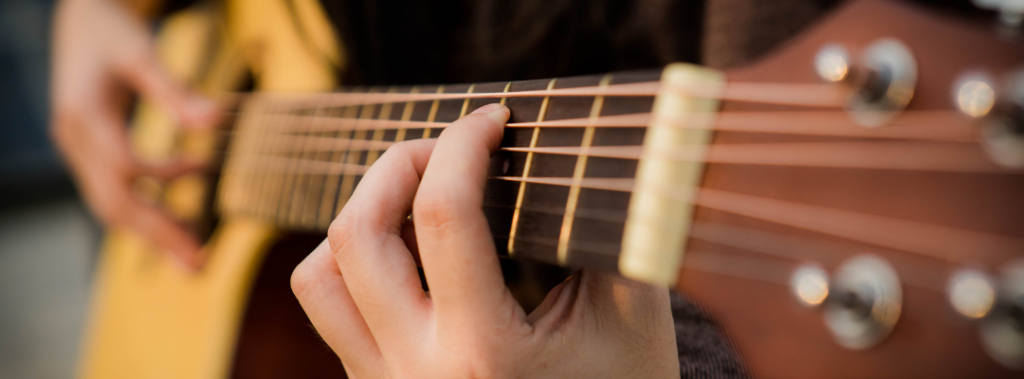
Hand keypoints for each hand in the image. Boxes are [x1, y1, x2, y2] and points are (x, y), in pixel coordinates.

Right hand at [50, 0, 218, 268]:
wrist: (79, 19)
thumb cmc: (112, 31)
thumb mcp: (142, 53)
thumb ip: (175, 90)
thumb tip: (215, 121)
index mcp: (84, 115)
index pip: (123, 165)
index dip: (164, 177)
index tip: (203, 172)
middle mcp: (73, 140)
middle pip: (113, 201)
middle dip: (157, 234)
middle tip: (199, 263)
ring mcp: (76, 151)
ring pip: (110, 205)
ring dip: (152, 232)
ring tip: (194, 254)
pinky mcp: (87, 154)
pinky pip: (113, 193)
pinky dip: (146, 209)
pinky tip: (180, 216)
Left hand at [291, 103, 679, 377]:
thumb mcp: (628, 316)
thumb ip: (603, 234)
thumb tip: (576, 152)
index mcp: (482, 353)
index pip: (445, 216)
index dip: (463, 144)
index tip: (493, 121)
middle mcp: (415, 372)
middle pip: (357, 235)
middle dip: (398, 164)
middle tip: (448, 147)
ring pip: (318, 276)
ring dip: (360, 217)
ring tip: (414, 198)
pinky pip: (330, 311)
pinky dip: (358, 261)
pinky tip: (413, 251)